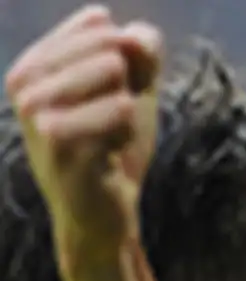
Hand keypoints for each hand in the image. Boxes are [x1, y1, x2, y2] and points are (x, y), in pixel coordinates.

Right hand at [5, 5, 161, 269]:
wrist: (104, 212)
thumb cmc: (114, 147)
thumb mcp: (135, 91)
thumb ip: (142, 52)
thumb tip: (133, 35)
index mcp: (34, 63)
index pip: (100, 23)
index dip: (129, 64)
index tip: (109, 98)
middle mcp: (24, 81)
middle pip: (111, 48)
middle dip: (127, 90)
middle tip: (108, 126)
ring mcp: (35, 110)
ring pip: (114, 74)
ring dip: (127, 113)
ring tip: (106, 139)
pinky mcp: (57, 140)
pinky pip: (120, 110)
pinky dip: (128, 132)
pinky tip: (107, 155)